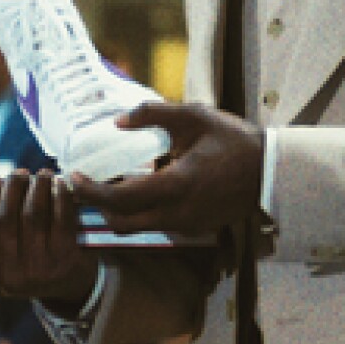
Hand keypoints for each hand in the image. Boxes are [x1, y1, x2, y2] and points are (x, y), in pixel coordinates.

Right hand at [0, 170, 99, 302]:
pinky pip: (62, 218)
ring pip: (33, 215)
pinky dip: (61, 195)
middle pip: (3, 220)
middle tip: (18, 173)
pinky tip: (59, 183)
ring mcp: (40, 270)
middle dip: (11, 189)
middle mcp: (10, 279)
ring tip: (39, 174)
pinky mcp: (68, 260)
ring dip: (36, 187)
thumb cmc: (18, 270)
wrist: (67, 288)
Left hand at [72, 102, 263, 237]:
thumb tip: (118, 121)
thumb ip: (154, 115)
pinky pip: (155, 225)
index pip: (119, 199)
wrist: (270, 172)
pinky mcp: (193, 228)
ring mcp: (185, 225)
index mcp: (174, 185)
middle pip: (120, 223)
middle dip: (96, 208)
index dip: (90, 192)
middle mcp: (176, 213)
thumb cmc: (234, 141)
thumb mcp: (195, 117)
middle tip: (84, 186)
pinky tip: (138, 190)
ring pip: (137, 227)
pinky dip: (139, 212)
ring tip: (108, 187)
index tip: (73, 178)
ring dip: (117, 212)